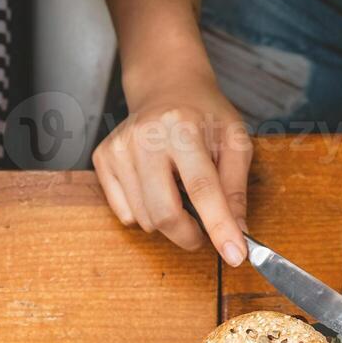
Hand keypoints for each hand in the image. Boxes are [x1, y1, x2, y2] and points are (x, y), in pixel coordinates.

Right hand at [92, 72, 251, 265]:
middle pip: (164, 213)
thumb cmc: (204, 115)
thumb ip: (236, 187)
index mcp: (182, 128)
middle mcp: (144, 137)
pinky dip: (146, 212)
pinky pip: (125, 213)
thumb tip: (238, 233)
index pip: (202, 188)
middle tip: (204, 231)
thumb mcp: (235, 141)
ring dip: (169, 220)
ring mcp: (118, 148)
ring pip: (145, 219)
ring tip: (178, 189)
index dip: (219, 226)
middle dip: (190, 235)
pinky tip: (156, 185)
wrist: (167, 86)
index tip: (234, 256)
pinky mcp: (102, 158)